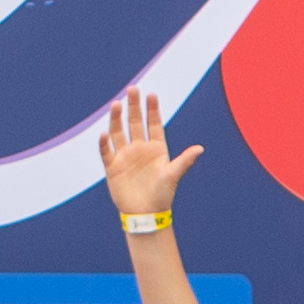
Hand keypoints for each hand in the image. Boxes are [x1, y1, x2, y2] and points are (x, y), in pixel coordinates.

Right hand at [101, 89, 207, 219]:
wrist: (145, 214)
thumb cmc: (162, 195)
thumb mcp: (173, 176)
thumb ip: (185, 161)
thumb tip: (200, 149)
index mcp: (156, 148)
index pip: (154, 124)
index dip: (152, 109)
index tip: (151, 94)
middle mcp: (140, 149)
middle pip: (135, 123)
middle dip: (133, 106)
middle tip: (132, 89)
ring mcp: (125, 156)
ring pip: (118, 132)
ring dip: (116, 119)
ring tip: (116, 104)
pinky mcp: (112, 167)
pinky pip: (106, 151)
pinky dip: (104, 143)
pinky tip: (103, 133)